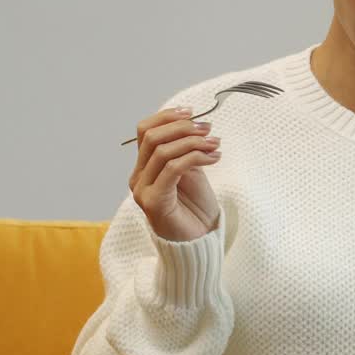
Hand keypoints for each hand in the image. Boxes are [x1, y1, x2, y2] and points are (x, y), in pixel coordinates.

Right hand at [129, 107, 222, 241]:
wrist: (199, 241)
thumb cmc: (195, 208)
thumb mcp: (191, 171)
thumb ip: (185, 150)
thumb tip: (193, 123)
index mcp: (144, 168)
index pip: (145, 131)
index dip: (167, 117)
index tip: (193, 113)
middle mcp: (138, 178)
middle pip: (152, 138)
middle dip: (183, 128)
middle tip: (208, 130)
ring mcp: (143, 190)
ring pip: (163, 152)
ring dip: (194, 142)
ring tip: (215, 144)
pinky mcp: (155, 202)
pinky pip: (173, 169)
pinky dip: (196, 157)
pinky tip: (215, 158)